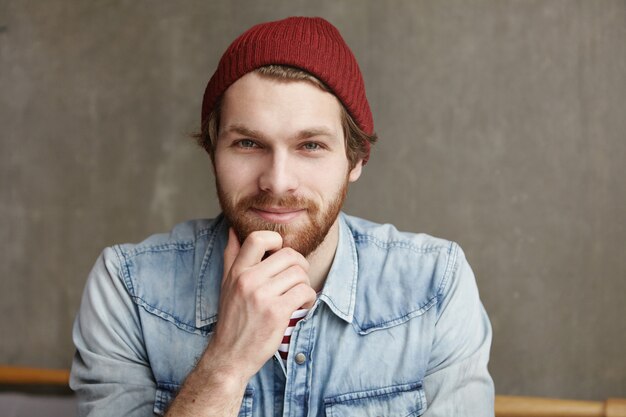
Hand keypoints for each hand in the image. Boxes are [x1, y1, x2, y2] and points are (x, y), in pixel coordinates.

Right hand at [203, 228, 316, 381]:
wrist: (230, 355)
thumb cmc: (232, 319)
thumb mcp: (227, 284)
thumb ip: (232, 256)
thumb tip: (233, 230)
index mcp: (237, 271)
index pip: (258, 238)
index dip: (276, 241)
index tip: (280, 254)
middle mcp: (248, 280)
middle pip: (289, 255)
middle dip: (300, 265)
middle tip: (297, 278)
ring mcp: (262, 296)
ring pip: (299, 273)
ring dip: (305, 284)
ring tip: (298, 295)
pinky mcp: (277, 312)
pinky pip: (304, 292)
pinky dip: (309, 298)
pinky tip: (301, 306)